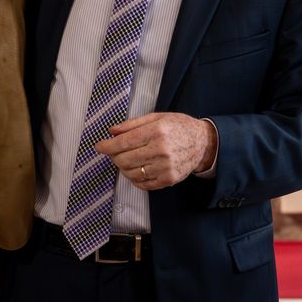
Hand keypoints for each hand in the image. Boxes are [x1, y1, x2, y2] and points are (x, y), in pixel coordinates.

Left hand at [94, 113, 216, 190]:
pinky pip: (143, 183)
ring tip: (126, 160)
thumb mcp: (157, 117)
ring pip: (131, 173)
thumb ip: (133, 124)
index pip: (123, 142)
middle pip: (124, 159)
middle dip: (114, 157)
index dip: (107, 146)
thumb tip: (111, 131)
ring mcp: (165, 167)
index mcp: (156, 131)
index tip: (99, 146)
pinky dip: (134, 178)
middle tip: (114, 153)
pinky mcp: (169, 179)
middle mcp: (160, 150)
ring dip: (123, 168)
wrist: (203, 143)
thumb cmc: (178, 127)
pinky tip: (137, 169)